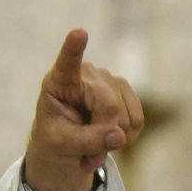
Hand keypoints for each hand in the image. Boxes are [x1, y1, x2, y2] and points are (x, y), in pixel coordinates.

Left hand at [23, 28, 144, 190]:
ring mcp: (109, 79)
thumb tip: (120, 136)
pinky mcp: (125, 91)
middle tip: (88, 157)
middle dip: (103, 137)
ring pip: (126, 117)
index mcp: (59, 80)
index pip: (67, 62)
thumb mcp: (60, 145)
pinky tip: (111, 140)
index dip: (74, 48)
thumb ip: (86, 141)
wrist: (65, 140)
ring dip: (115, 141)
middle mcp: (87, 73)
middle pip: (108, 107)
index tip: (79, 33)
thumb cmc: (55, 137)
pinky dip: (127, 138)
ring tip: (94, 148)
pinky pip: (137, 120)